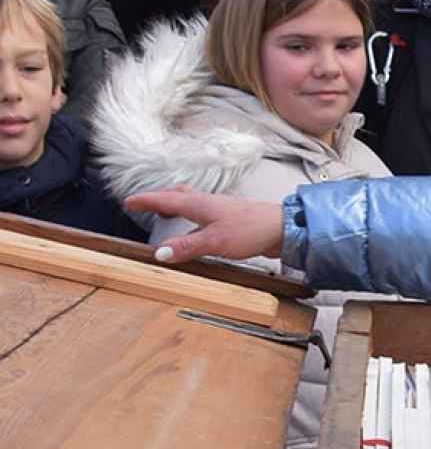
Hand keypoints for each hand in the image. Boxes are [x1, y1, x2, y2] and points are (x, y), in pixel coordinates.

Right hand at [124, 187, 284, 262]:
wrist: (283, 228)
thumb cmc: (251, 230)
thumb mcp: (214, 242)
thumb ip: (187, 246)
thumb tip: (159, 253)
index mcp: (199, 204)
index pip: (165, 199)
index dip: (146, 200)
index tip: (128, 201)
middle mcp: (208, 203)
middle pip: (178, 196)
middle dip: (159, 198)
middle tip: (144, 204)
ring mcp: (220, 210)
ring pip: (191, 203)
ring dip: (175, 206)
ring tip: (165, 214)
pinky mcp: (231, 220)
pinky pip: (203, 214)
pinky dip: (191, 217)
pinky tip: (196, 230)